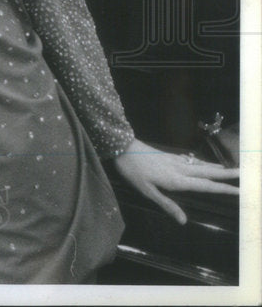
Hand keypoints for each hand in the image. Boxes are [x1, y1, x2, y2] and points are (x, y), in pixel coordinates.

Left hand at [112, 138, 239, 223]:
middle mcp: (180, 169)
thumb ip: (166, 205)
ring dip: (218, 168)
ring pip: (202, 165)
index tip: (240, 191)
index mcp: (177, 180)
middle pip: (208, 173)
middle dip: (227, 175)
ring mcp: (176, 161)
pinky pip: (193, 161)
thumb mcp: (146, 191)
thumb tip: (184, 221)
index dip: (223, 189)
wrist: (122, 147)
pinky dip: (204, 163)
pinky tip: (205, 164)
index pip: (205, 186)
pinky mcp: (170, 156)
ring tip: (232, 170)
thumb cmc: (133, 171)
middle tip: (244, 175)